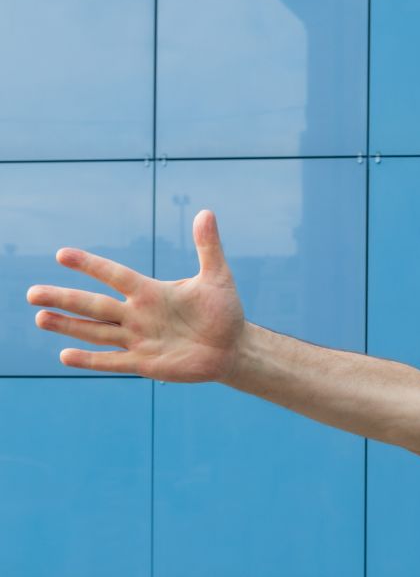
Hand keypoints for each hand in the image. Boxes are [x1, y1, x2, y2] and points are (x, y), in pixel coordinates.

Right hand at [26, 209, 246, 382]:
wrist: (232, 347)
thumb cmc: (223, 311)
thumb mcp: (218, 277)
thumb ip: (208, 247)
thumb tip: (206, 212)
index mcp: (152, 292)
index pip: (115, 275)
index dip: (91, 266)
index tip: (62, 254)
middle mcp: (138, 315)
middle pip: (95, 306)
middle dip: (64, 299)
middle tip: (30, 293)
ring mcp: (140, 340)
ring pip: (97, 332)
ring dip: (69, 326)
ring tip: (39, 318)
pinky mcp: (146, 364)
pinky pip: (114, 361)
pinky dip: (91, 360)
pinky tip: (65, 356)